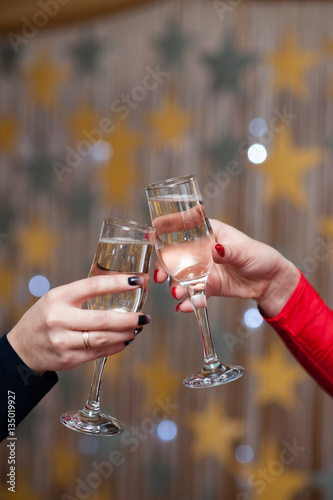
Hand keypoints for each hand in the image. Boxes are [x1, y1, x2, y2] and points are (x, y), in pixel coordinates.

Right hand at [7, 275, 150, 375]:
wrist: (23, 347)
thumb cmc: (46, 316)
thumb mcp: (58, 298)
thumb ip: (84, 294)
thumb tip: (122, 287)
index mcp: (58, 297)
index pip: (93, 286)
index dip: (118, 283)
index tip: (138, 281)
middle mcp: (59, 319)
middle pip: (102, 319)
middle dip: (128, 318)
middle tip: (145, 316)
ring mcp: (63, 341)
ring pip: (103, 338)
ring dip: (125, 334)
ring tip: (137, 327)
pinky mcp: (68, 359)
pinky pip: (98, 353)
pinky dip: (116, 346)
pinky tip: (125, 340)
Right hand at [154, 219, 299, 317]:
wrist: (271, 282)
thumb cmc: (260, 257)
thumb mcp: (245, 252)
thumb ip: (228, 252)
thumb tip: (215, 250)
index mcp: (209, 232)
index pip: (183, 230)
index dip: (166, 235)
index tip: (155, 241)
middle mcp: (201, 250)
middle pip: (175, 256)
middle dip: (165, 267)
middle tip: (161, 278)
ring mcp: (202, 269)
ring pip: (181, 277)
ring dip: (175, 286)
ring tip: (177, 295)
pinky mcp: (207, 286)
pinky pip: (193, 293)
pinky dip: (188, 301)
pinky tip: (183, 308)